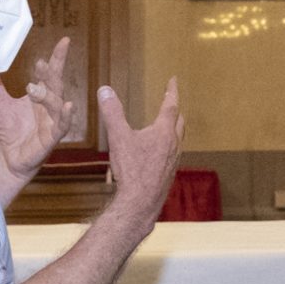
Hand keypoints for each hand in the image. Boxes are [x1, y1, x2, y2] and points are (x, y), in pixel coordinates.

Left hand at [0, 38, 77, 183]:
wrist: (8, 160)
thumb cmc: (9, 132)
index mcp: (41, 96)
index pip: (52, 73)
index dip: (58, 58)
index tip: (64, 41)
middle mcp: (49, 107)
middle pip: (55, 85)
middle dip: (51, 73)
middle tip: (40, 64)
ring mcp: (52, 122)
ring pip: (57, 103)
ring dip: (48, 95)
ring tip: (34, 89)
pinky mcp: (51, 138)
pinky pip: (62, 125)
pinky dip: (66, 116)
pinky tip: (68, 105)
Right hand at [103, 78, 182, 214]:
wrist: (140, 203)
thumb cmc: (132, 170)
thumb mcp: (118, 137)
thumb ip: (112, 112)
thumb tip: (105, 90)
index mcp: (163, 132)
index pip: (171, 105)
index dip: (171, 91)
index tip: (173, 80)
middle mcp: (173, 145)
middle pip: (179, 122)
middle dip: (175, 110)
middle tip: (171, 101)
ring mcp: (173, 161)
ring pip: (177, 139)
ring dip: (173, 129)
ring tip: (166, 126)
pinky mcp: (169, 174)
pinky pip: (172, 155)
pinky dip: (168, 146)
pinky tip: (158, 154)